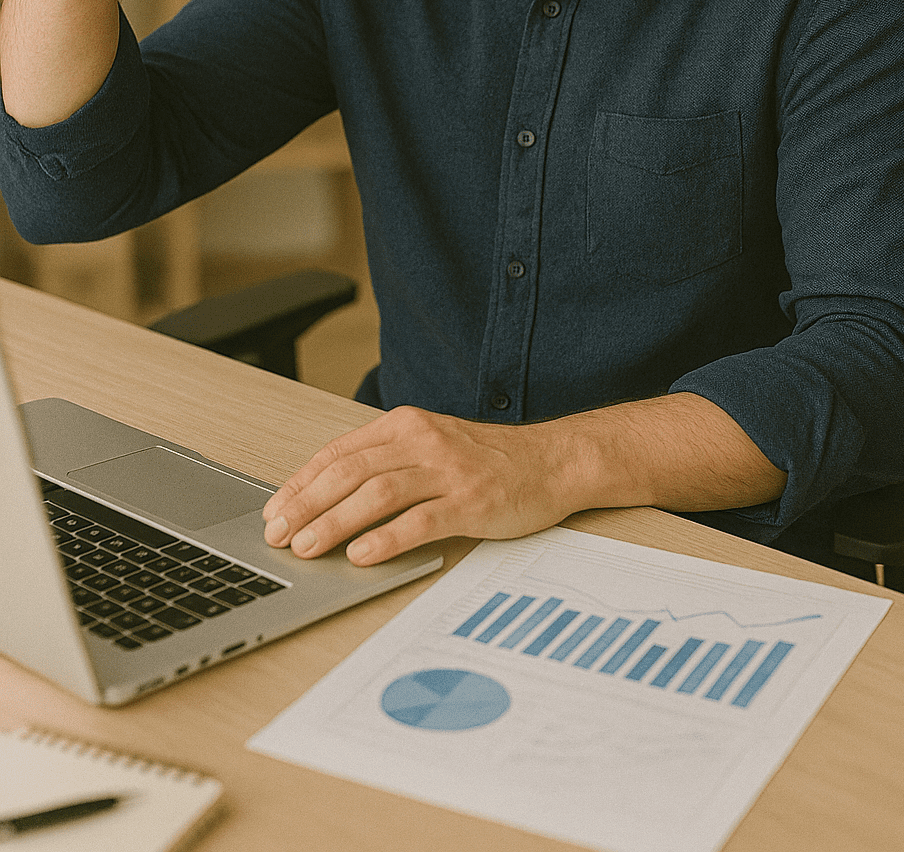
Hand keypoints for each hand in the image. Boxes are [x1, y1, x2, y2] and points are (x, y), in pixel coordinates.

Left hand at [262, 406, 579, 565]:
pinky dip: (386, 539)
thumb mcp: (430, 445)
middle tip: (278, 535)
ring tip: (307, 547)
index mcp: (405, 425)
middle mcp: (422, 442)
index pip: (338, 452)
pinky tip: (361, 555)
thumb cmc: (487, 459)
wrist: (553, 461)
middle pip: (350, 471)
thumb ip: (385, 462)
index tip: (274, 511)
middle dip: (306, 505)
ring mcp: (448, 472)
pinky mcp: (471, 503)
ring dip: (335, 522)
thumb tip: (326, 495)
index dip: (300, 483)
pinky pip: (420, 521)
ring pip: (377, 494)